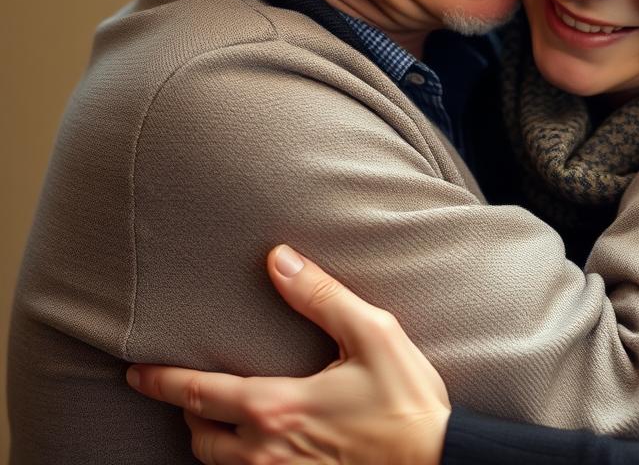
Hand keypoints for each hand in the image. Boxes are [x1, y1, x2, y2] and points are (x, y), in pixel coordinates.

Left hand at [127, 246, 450, 464]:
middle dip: (187, 411)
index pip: (199, 393)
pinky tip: (254, 448)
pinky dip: (235, 464)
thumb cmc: (407, 401)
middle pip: (199, 436)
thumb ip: (321, 296)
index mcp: (277, 407)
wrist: (438, 462)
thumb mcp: (372, 334)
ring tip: (213, 419)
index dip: (161, 381)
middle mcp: (265, 452)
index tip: (136, 372)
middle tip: (185, 391)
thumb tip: (278, 259)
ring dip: (208, 441)